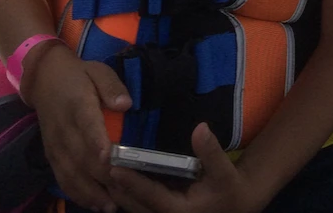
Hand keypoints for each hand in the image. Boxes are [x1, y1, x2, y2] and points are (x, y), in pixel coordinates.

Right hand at [28, 44, 131, 212]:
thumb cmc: (79, 74)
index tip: (111, 159)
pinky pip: (62, 178)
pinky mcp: (51, 155)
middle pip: (82, 157)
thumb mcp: (98, 70)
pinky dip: (77, 193)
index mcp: (77, 105)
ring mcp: (56, 145)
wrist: (44, 78)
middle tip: (124, 194)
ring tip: (110, 206)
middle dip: (102, 178)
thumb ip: (112, 86)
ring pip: (71, 174)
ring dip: (90, 192)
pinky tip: (93, 204)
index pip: (88, 127)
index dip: (98, 144)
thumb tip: (126, 104)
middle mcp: (64, 129)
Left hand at [108, 123, 267, 212]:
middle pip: (133, 204)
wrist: (235, 205)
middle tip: (96, 164)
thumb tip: (200, 128)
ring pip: (131, 207)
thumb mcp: (224, 171)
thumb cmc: (229, 188)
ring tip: (99, 169)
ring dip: (116, 190)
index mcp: (178, 211)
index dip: (131, 182)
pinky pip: (137, 204)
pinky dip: (125, 192)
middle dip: (115, 186)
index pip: (149, 195)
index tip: (113, 168)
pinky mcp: (159, 211)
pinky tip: (114, 178)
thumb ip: (211, 151)